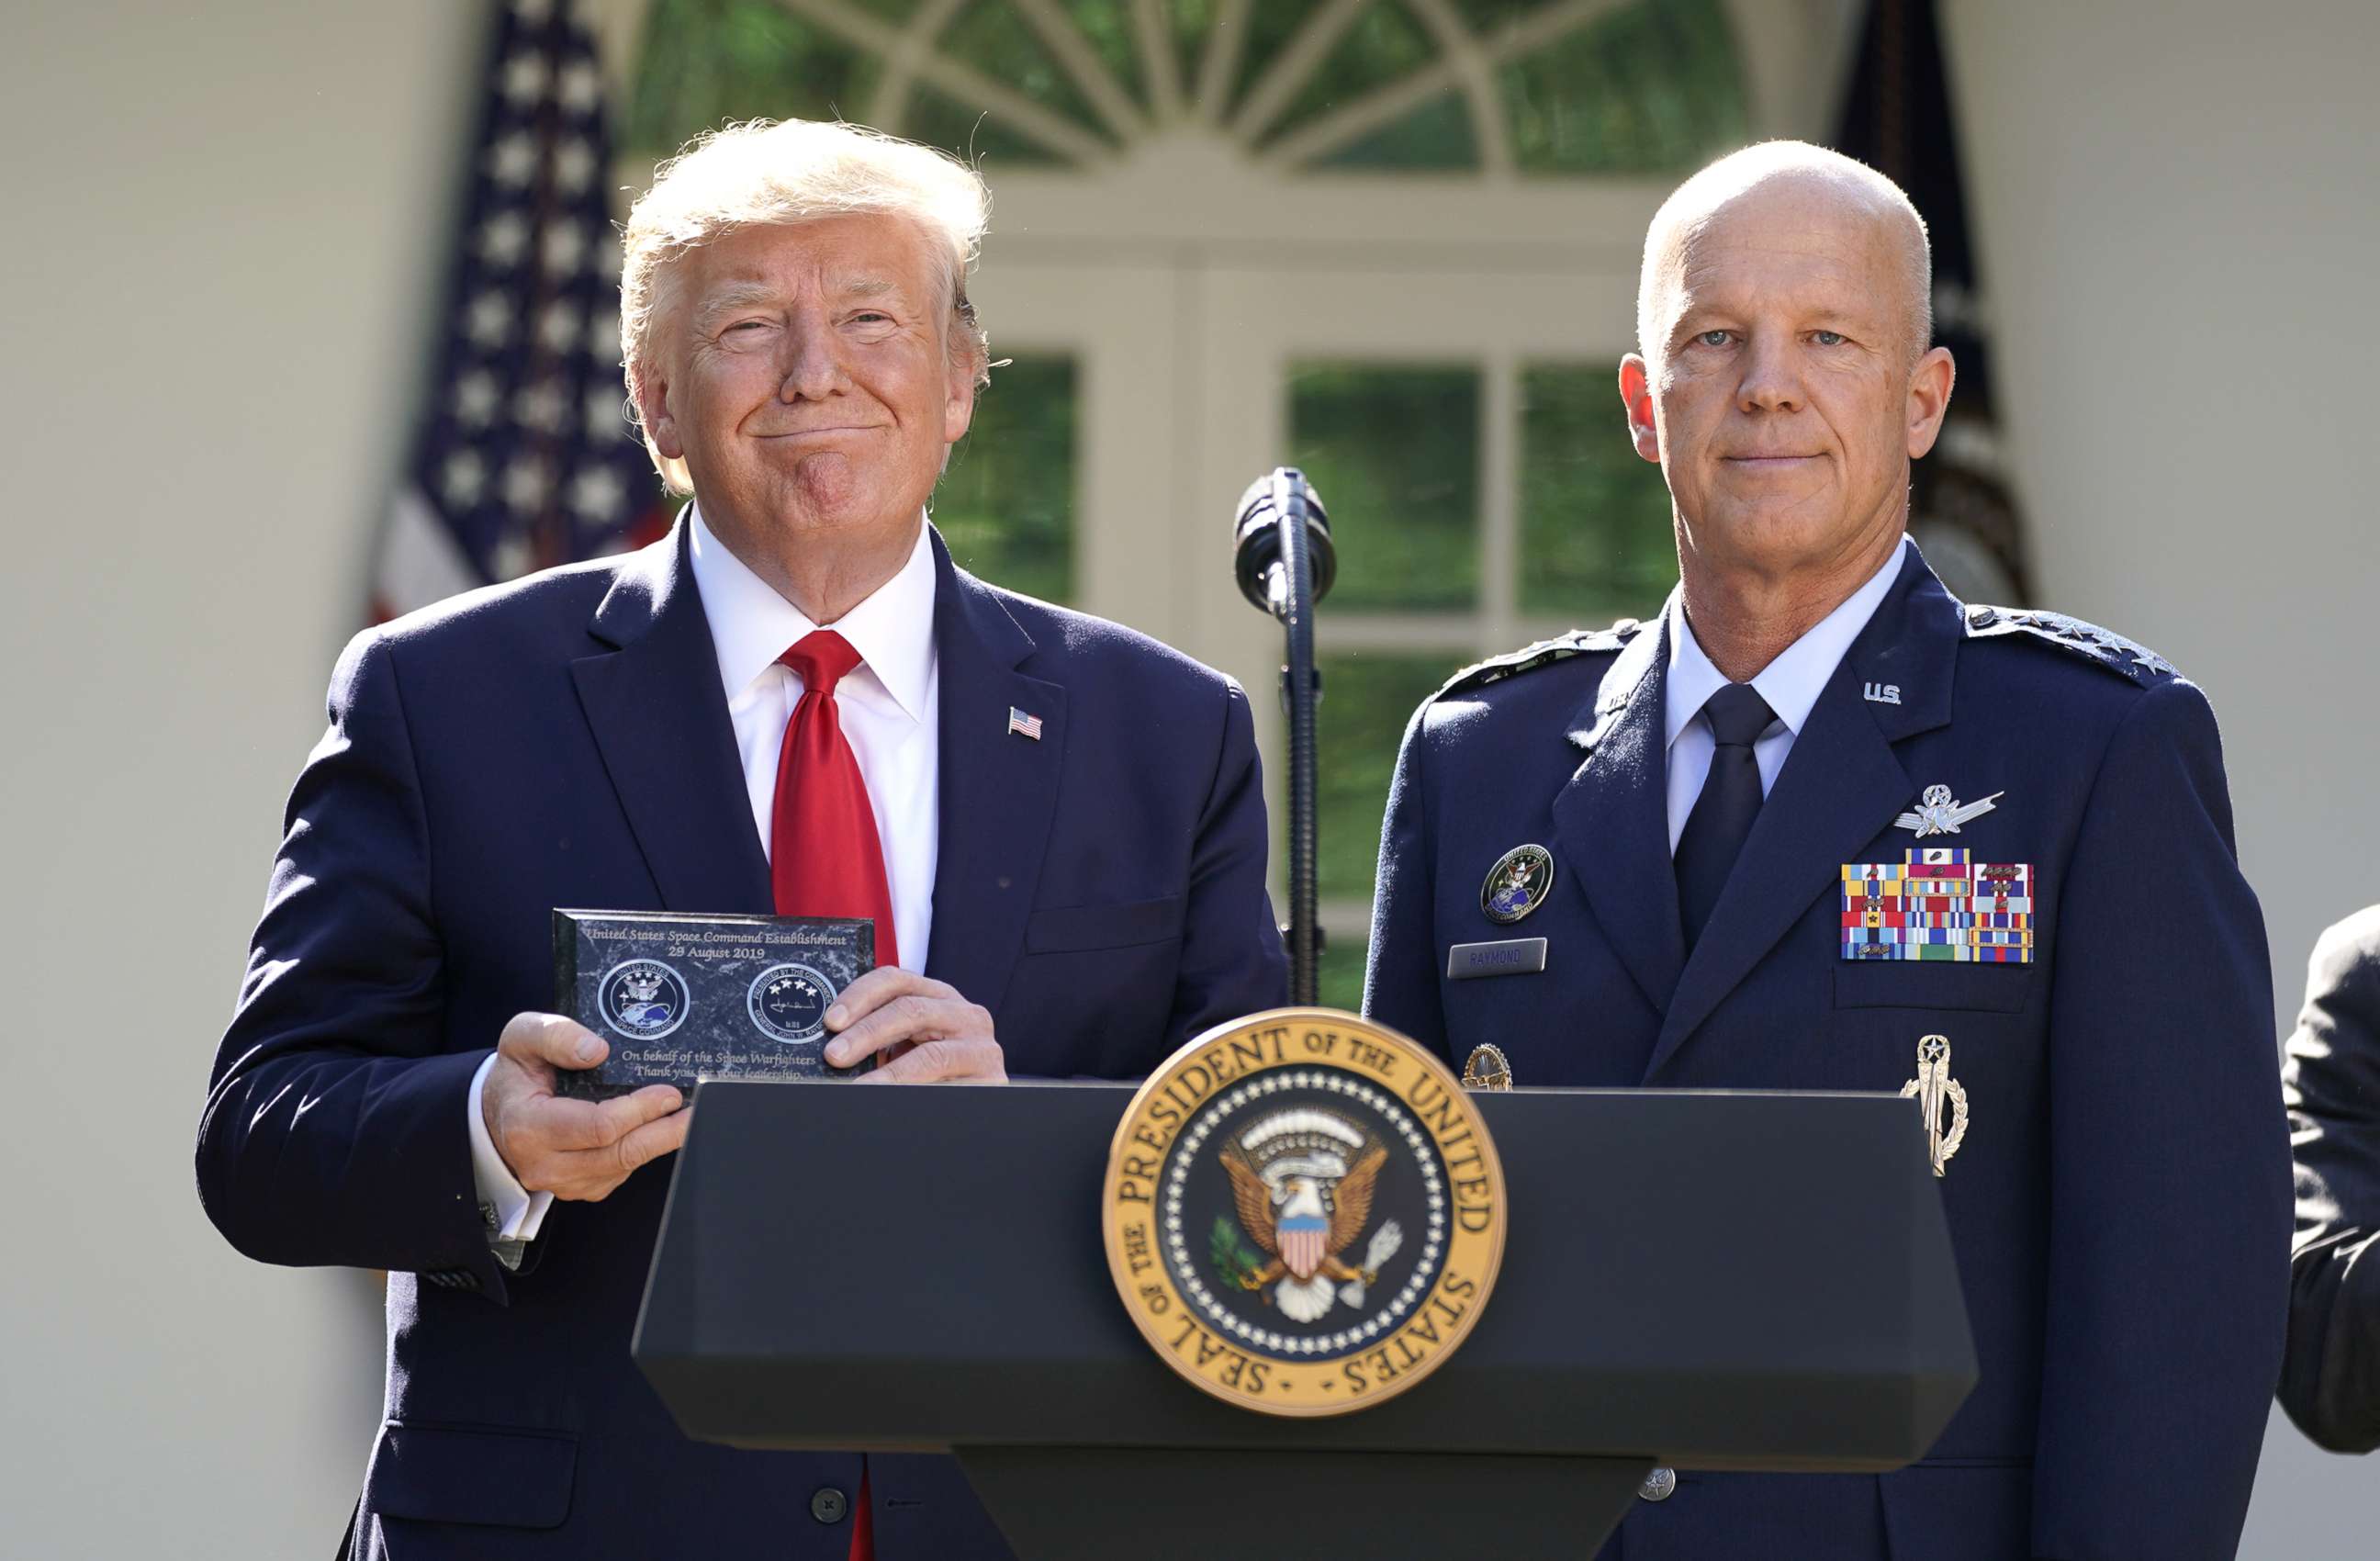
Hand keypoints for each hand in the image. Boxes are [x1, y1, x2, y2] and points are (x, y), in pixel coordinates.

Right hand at [482, 1012, 689, 1199]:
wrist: (496, 1113)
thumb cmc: (515, 1074)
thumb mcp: (523, 1038)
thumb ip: (556, 1036)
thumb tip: (597, 1051)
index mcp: (527, 1126)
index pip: (596, 1127)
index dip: (638, 1111)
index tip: (668, 1093)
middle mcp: (544, 1163)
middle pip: (619, 1154)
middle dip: (664, 1132)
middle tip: (694, 1111)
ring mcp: (563, 1182)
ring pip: (624, 1167)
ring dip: (659, 1142)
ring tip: (686, 1117)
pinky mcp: (580, 1188)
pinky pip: (621, 1173)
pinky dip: (643, 1151)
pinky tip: (657, 1128)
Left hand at [821, 968, 1005, 1083]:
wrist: (976, 1097)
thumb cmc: (935, 1072)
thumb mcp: (907, 1045)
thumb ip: (881, 1038)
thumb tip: (832, 1047)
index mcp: (939, 997)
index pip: (896, 981)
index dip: (860, 996)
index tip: (831, 1021)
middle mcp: (965, 1014)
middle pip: (911, 1010)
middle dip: (867, 1033)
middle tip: (834, 1055)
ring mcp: (981, 1047)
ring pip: (930, 1054)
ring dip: (889, 1074)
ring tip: (858, 1087)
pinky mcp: (991, 1079)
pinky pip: (946, 1087)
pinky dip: (912, 1093)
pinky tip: (889, 1101)